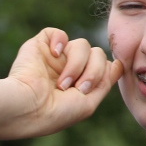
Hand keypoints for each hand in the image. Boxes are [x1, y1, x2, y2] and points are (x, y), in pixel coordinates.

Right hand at [6, 28, 122, 137]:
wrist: (27, 107)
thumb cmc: (57, 112)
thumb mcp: (89, 102)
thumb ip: (104, 82)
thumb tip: (118, 63)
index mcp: (79, 82)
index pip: (103, 66)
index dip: (105, 71)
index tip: (94, 86)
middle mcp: (68, 68)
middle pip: (98, 54)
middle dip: (93, 72)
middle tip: (78, 88)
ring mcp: (55, 57)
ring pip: (82, 44)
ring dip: (77, 64)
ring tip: (62, 83)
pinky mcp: (39, 46)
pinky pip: (58, 33)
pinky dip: (59, 42)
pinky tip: (54, 55)